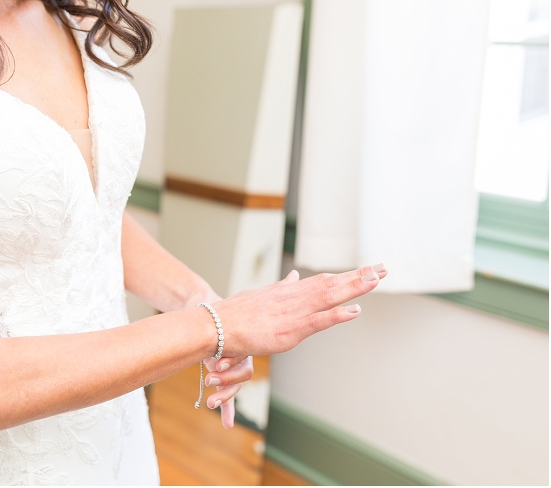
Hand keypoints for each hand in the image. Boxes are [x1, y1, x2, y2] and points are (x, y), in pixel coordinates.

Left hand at [184, 289, 252, 428]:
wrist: (199, 309)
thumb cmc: (216, 306)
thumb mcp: (225, 304)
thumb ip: (245, 298)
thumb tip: (289, 275)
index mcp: (244, 345)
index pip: (244, 366)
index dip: (232, 369)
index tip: (216, 366)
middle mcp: (239, 357)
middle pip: (241, 379)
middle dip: (226, 384)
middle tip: (209, 381)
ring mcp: (229, 366)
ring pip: (233, 388)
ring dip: (224, 396)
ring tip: (210, 400)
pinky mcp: (219, 372)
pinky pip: (226, 395)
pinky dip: (227, 408)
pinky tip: (227, 424)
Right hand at [214, 263, 387, 358]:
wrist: (216, 325)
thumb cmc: (234, 314)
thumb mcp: (260, 295)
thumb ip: (280, 287)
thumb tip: (292, 277)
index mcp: (288, 292)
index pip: (323, 280)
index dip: (347, 275)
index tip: (367, 270)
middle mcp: (294, 298)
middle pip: (332, 283)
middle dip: (359, 276)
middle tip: (383, 268)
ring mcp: (293, 313)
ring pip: (329, 296)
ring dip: (354, 287)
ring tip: (376, 279)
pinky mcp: (289, 330)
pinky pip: (319, 321)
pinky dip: (338, 315)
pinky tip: (355, 311)